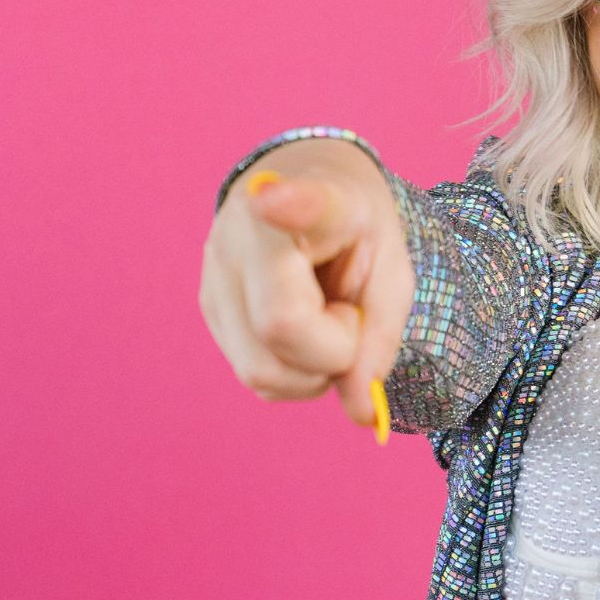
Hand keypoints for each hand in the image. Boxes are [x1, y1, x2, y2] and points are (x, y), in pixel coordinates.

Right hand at [198, 140, 413, 430]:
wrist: (305, 187)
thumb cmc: (356, 233)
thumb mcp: (390, 271)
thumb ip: (381, 338)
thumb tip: (361, 412)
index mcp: (304, 203)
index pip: (297, 209)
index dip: (288, 206)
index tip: (271, 199)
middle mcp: (242, 235)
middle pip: (280, 334)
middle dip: (332, 353)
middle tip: (348, 315)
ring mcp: (214, 274)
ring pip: (258, 370)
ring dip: (309, 369)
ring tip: (324, 318)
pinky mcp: (208, 307)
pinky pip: (254, 372)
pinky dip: (291, 368)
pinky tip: (302, 327)